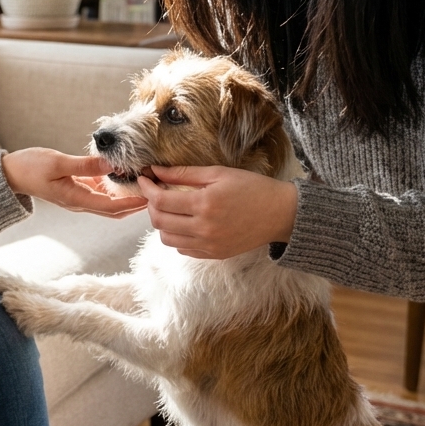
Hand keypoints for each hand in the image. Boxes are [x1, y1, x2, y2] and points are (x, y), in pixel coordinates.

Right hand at [1, 148, 146, 217]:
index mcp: (77, 199)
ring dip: (128, 197)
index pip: (113, 208)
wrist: (10, 175)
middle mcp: (80, 203)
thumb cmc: (30, 167)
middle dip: (136, 204)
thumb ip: (86, 164)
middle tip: (156, 193)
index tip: (152, 196)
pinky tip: (125, 178)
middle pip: (115, 210)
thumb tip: (112, 163)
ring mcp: (78, 197)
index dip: (134, 204)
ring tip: (145, 184)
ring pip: (110, 203)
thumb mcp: (58, 163)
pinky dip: (115, 188)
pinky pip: (101, 193)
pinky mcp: (76, 189)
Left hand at [136, 165, 297, 258]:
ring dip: (162, 222)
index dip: (147, 188)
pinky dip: (177, 236)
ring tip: (170, 207)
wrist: (280, 214)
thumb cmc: (252, 188)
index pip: (160, 201)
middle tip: (155, 191)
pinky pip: (183, 249)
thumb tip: (155, 170)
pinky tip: (184, 222)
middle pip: (159, 221)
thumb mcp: (218, 173)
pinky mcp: (214, 255)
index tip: (143, 178)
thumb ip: (183, 173)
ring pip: (167, 239)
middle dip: (151, 204)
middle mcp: (204, 229)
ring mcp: (209, 245)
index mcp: (205, 205)